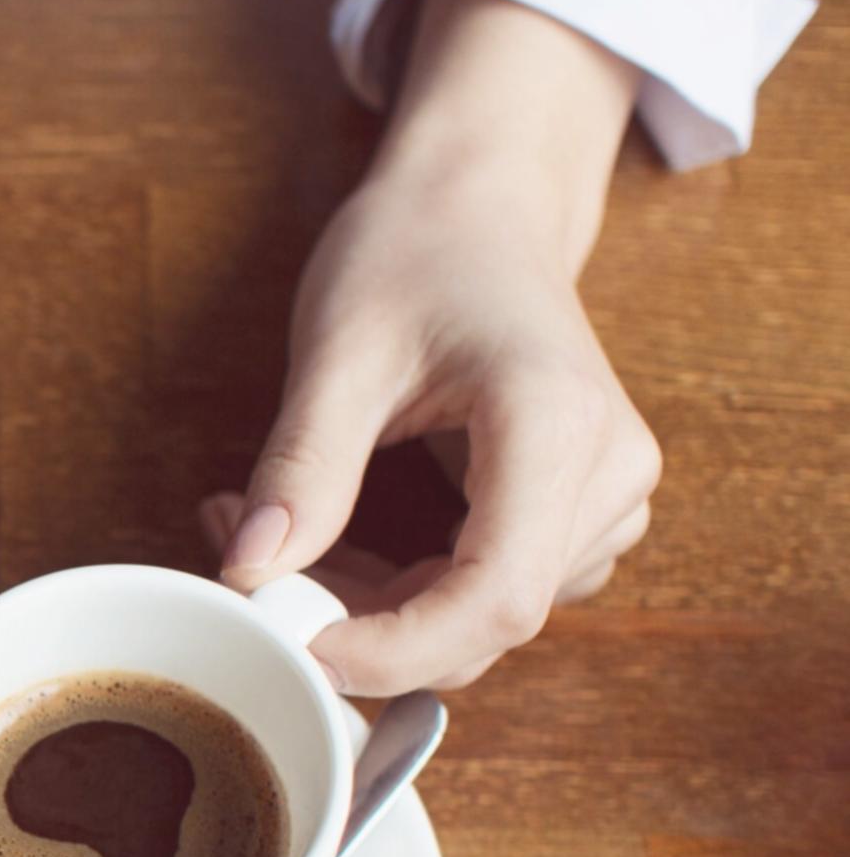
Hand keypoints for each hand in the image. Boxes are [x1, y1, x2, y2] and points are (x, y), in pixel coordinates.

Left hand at [203, 0, 660, 695]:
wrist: (480, 206)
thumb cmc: (417, 251)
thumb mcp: (339, 349)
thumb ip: (301, 468)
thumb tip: (249, 573)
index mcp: (558, 427)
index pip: (495, 601)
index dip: (393, 651)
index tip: (295, 646)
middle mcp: (607, 475)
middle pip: (487, 624)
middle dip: (360, 625)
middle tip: (250, 570)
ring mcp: (604, 497)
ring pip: (477, 618)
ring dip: (368, 606)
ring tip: (277, 529)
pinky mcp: (576, 511)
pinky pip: (482, 590)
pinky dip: (395, 589)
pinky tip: (330, 537)